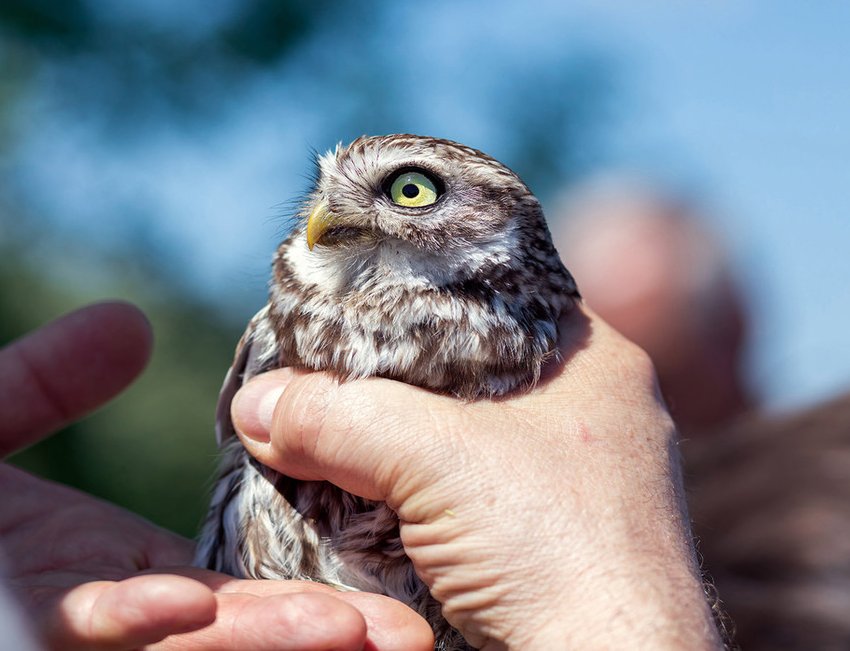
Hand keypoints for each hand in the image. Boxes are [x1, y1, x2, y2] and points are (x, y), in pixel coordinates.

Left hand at [0, 302, 432, 650]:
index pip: (224, 594)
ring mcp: (60, 639)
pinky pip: (81, 636)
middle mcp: (101, 626)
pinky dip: (138, 626)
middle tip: (403, 631)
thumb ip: (41, 383)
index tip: (371, 585)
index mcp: (105, 581)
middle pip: (226, 637)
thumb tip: (126, 324)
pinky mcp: (8, 638)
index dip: (297, 594)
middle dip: (314, 635)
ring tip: (352, 633)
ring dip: (263, 644)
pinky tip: (186, 607)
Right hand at [230, 305, 723, 649]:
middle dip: (391, 380)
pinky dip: (411, 492)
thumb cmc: (560, 552)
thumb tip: (257, 404)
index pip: (488, 298)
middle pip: (463, 372)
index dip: (413, 297)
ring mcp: (567, 478)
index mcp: (592, 361)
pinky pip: (461, 492)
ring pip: (458, 437)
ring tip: (327, 428)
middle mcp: (587, 413)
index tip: (345, 308)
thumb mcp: (437, 461)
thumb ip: (340, 417)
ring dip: (396, 442)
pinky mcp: (541, 537)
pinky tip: (364, 491)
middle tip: (321, 371)